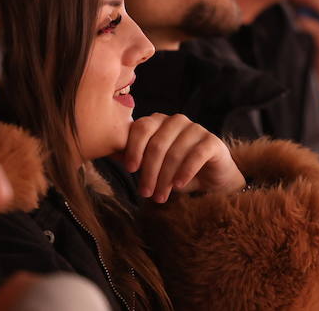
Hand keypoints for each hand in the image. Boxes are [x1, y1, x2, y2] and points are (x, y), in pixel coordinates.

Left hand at [116, 113, 244, 202]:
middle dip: (149, 172)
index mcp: (158, 122)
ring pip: (175, 152)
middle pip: (157, 144)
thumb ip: (133, 156)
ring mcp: (196, 129)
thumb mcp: (152, 165)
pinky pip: (196, 154)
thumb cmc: (175, 170)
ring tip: (160, 197)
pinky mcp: (212, 141)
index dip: (134, 148)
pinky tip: (178, 185)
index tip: (130, 169)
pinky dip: (185, 171)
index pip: (142, 128)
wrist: (210, 179)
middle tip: (145, 193)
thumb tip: (106, 150)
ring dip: (165, 178)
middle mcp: (177, 121)